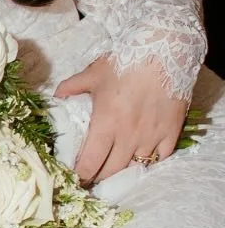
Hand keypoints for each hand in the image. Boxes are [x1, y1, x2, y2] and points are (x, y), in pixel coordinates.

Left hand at [53, 56, 185, 181]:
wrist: (165, 50)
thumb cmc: (127, 61)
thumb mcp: (94, 73)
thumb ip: (72, 87)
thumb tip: (57, 96)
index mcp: (106, 123)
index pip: (90, 162)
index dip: (81, 175)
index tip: (76, 178)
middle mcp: (128, 136)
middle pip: (111, 171)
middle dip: (99, 176)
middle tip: (92, 176)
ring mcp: (152, 136)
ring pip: (135, 167)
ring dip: (123, 170)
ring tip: (115, 168)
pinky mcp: (171, 132)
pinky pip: (161, 157)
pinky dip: (150, 160)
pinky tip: (141, 156)